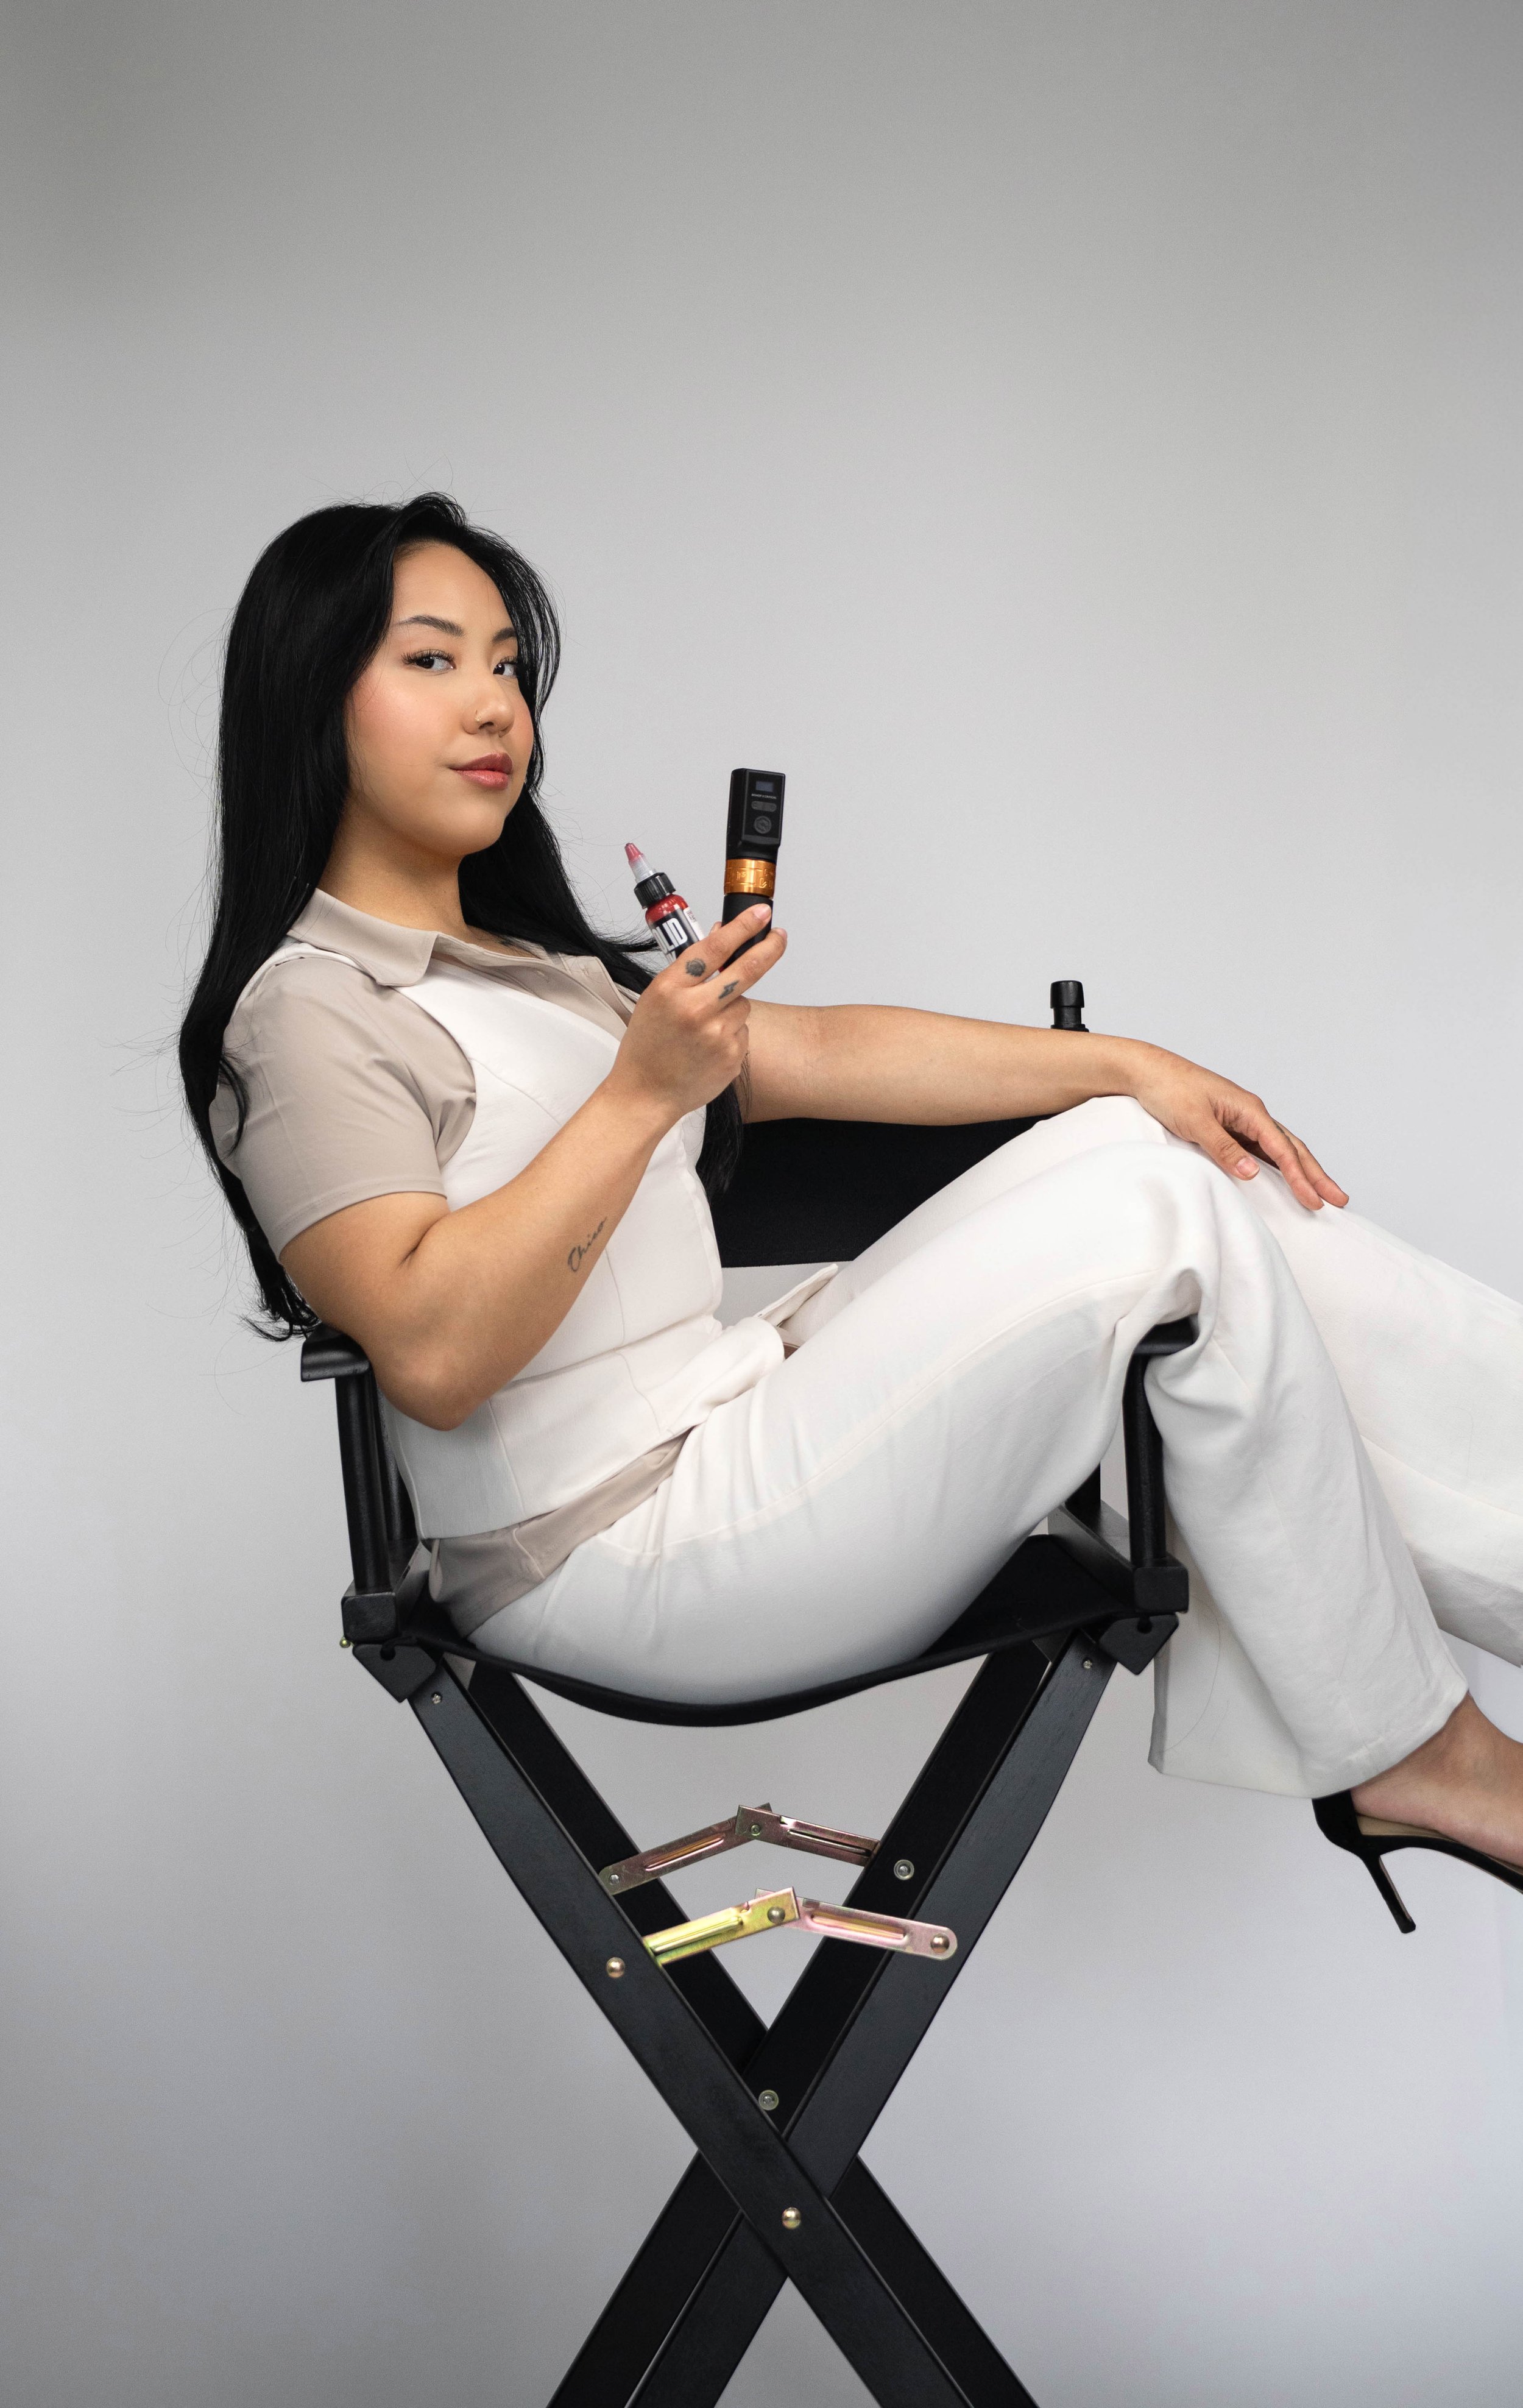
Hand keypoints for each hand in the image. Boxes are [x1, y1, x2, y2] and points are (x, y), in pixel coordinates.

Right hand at [608, 907, 786, 1125]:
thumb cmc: (647, 1046)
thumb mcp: (657, 998)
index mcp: (670, 989)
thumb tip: (721, 936)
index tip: (760, 914)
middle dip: (769, 948)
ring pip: (744, 1003)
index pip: (714, 948)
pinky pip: (743, 1030)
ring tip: (704, 1026)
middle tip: (780, 936)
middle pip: (747, 969)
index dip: (742, 927)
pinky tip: (708, 1045)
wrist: (645, 1093)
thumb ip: (690, 969)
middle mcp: (695, 1010)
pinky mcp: (732, 1055)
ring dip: (732, 1006)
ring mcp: (717, 1034)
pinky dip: (732, 1032)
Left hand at [1124, 1044, 1347, 1210]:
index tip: (1315, 1201)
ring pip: (1280, 1149)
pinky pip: (1261, 1149)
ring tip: (1321, 1192)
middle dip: (1316, 1175)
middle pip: (1292, 1148)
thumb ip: (1223, 1148)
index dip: (1300, 1178)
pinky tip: (1285, 1177)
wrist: (1148, 1071)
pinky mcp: (1230, 1126)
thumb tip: (1253, 1173)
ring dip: (1301, 1171)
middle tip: (1340, 1200)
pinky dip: (1278, 1165)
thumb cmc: (1169, 1091)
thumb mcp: (1194, 1121)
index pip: (1282, 1150)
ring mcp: (1242, 1120)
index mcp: (1249, 1110)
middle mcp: (1252, 1114)